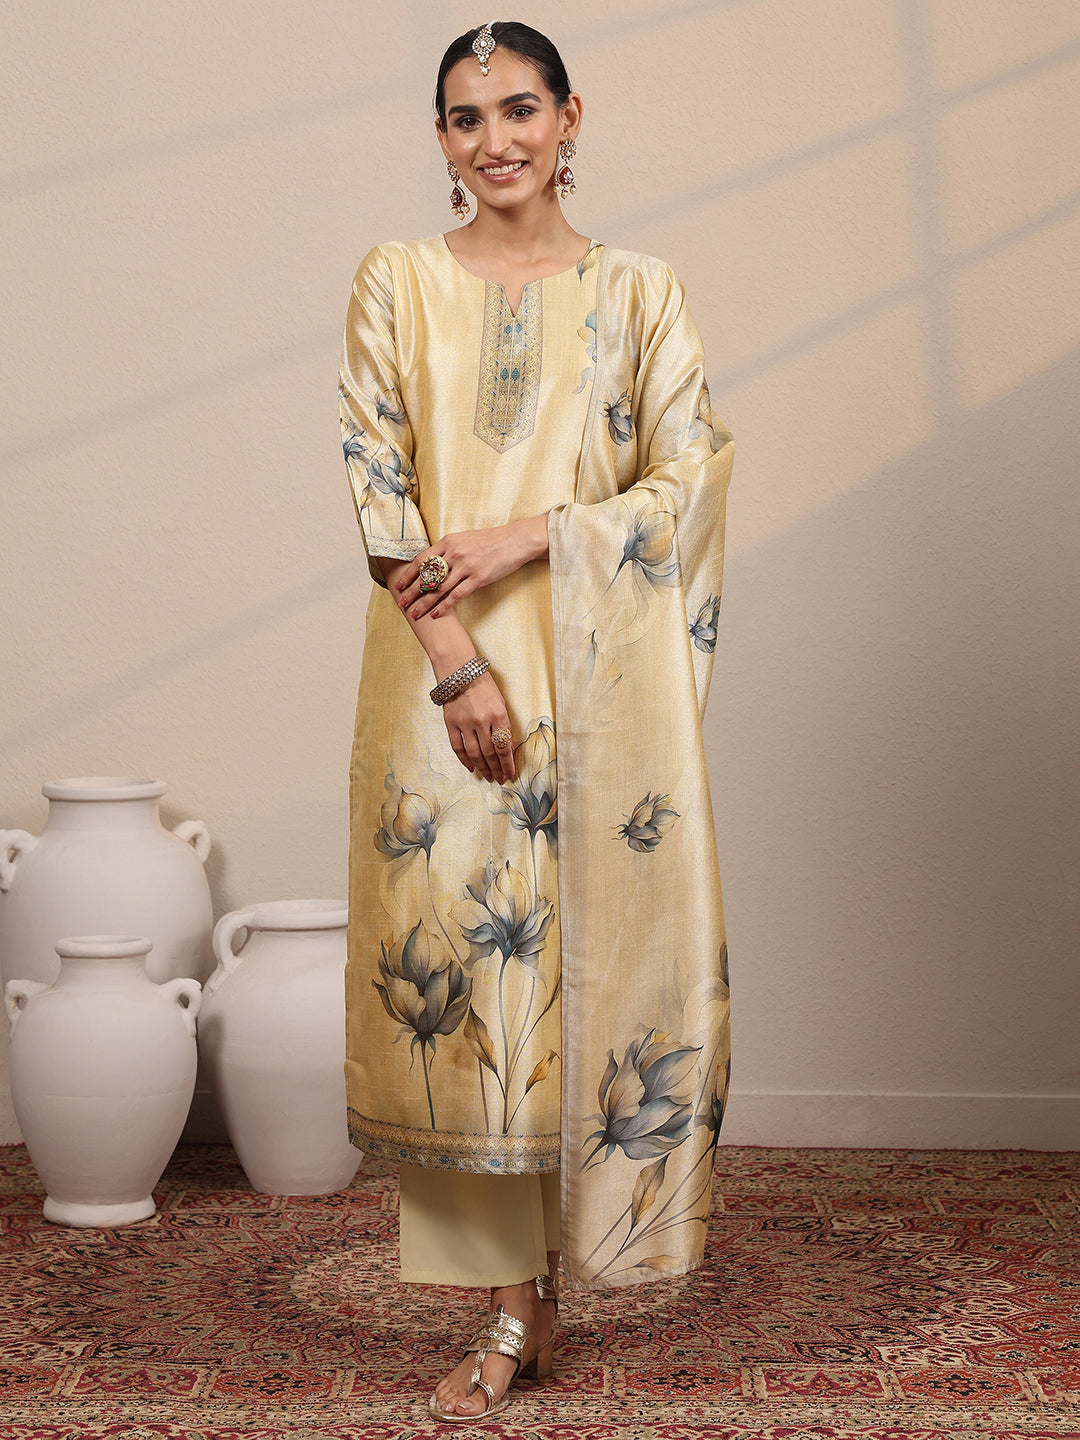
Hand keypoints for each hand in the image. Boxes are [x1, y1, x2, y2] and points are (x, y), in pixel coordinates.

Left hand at [397, 516, 547, 620]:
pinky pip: (456, 595)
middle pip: (427, 576)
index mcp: (448, 542)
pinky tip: (436, 614)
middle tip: (401, 604)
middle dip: (412, 592)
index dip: (408, 574)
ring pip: (439, 588)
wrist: (514, 540)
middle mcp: (454, 553)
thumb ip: (448, 549)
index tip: (398, 585)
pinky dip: (444, 606)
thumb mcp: (464, 539)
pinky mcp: (478, 578)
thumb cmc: (490, 541)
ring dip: (425, 603)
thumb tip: (433, 562)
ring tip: (415, 614)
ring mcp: (466, 566)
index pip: (421, 560)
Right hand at [441, 673, 515, 783]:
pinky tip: (471, 767)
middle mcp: (482, 721)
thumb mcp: (501, 703)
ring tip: (488, 776)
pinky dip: (464, 759)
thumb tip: (508, 748)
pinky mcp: (451, 723)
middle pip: (490, 753)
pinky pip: (458, 747)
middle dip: (496, 769)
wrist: (460, 672)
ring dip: (483, 768)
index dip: (508, 764)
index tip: (510, 774)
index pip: (504, 746)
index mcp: (498, 714)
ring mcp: (465, 723)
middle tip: (500, 779)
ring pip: (475, 753)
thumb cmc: (484, 686)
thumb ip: (504, 725)